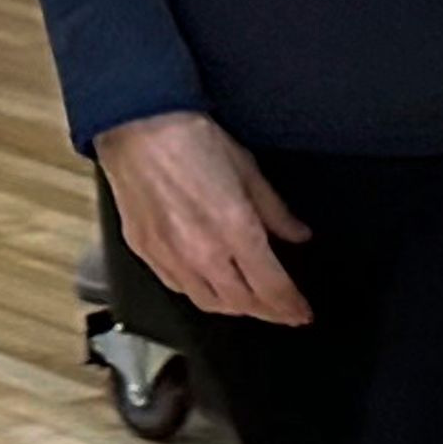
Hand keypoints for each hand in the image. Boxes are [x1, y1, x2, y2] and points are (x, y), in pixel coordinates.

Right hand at [95, 111, 313, 325]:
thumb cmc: (193, 141)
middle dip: (268, 311)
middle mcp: (203, 254)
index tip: (303, 313)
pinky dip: (201, 294)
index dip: (290, 305)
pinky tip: (212, 288)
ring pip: (209, 302)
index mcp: (235, 231)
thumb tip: (298, 235)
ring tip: (253, 304)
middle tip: (284, 312)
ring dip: (236, 308)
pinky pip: (178, 289)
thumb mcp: (249, 170)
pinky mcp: (147, 254)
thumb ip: (276, 211)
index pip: (271, 286)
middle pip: (242, 302)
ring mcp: (171, 258)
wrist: (139, 130)